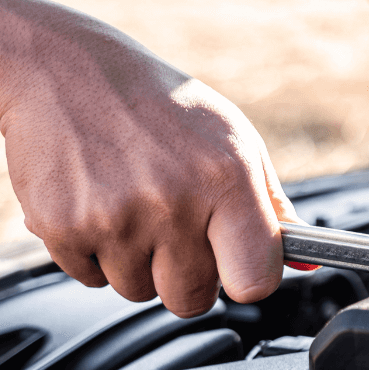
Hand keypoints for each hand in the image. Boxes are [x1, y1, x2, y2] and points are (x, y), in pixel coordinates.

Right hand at [0, 20, 299, 317]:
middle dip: (186, 275)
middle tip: (173, 227)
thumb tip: (305, 263)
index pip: (254, 281)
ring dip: (136, 262)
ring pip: (138, 291)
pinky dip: (93, 252)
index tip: (236, 265)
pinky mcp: (63, 227)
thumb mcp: (233, 141)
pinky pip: (90, 278)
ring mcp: (115, 218)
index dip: (246, 279)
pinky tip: (96, 202)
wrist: (63, 69)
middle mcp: (173, 202)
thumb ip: (271, 208)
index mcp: (227, 179)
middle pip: (191, 299)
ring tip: (131, 204)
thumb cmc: (160, 108)